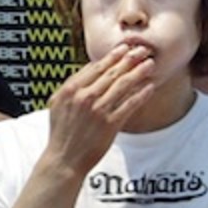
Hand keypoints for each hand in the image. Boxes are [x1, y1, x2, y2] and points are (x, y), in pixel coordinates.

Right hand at [45, 43, 155, 175]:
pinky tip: (150, 87)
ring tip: (150, 64)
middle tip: (142, 50)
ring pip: (123, 85)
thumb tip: (90, 69)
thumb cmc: (61, 133)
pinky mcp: (109, 124)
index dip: (112, 56)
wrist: (64, 159)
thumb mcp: (58, 104)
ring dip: (139, 72)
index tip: (124, 48)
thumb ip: (72, 86)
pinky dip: (141, 94)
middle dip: (129, 58)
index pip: (95, 67)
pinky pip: (129, 104)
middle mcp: (84, 97)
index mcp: (71, 90)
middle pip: (111, 72)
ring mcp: (98, 110)